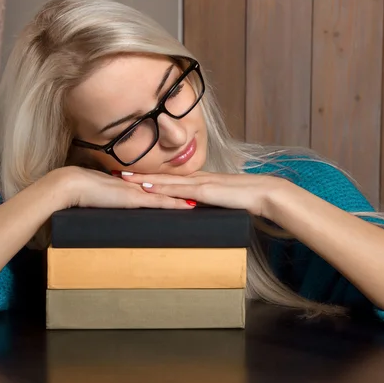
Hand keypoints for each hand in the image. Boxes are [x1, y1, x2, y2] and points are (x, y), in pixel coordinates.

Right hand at [48, 166, 194, 209]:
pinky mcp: (133, 199)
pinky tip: (187, 206)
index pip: (158, 184)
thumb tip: (117, 198)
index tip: (191, 187)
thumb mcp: (102, 193)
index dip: (176, 185)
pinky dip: (173, 204)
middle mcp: (138, 185)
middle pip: (168, 186)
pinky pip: (158, 202)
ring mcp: (137, 191)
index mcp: (132, 183)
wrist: (72, 185)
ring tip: (205, 198)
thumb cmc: (82, 189)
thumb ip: (113, 195)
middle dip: (187, 189)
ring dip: (186, 196)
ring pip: (168, 193)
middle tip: (207, 191)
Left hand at [117, 170, 280, 215]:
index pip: (172, 178)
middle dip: (141, 175)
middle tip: (120, 173)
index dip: (153, 176)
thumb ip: (211, 203)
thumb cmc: (247, 199)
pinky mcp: (204, 191)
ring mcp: (200, 183)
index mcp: (202, 181)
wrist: (263, 194)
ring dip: (144, 179)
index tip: (136, 176)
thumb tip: (200, 209)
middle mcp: (197, 178)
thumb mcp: (224, 201)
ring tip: (124, 178)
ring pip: (166, 180)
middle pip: (164, 176)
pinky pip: (178, 189)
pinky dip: (160, 188)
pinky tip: (147, 187)